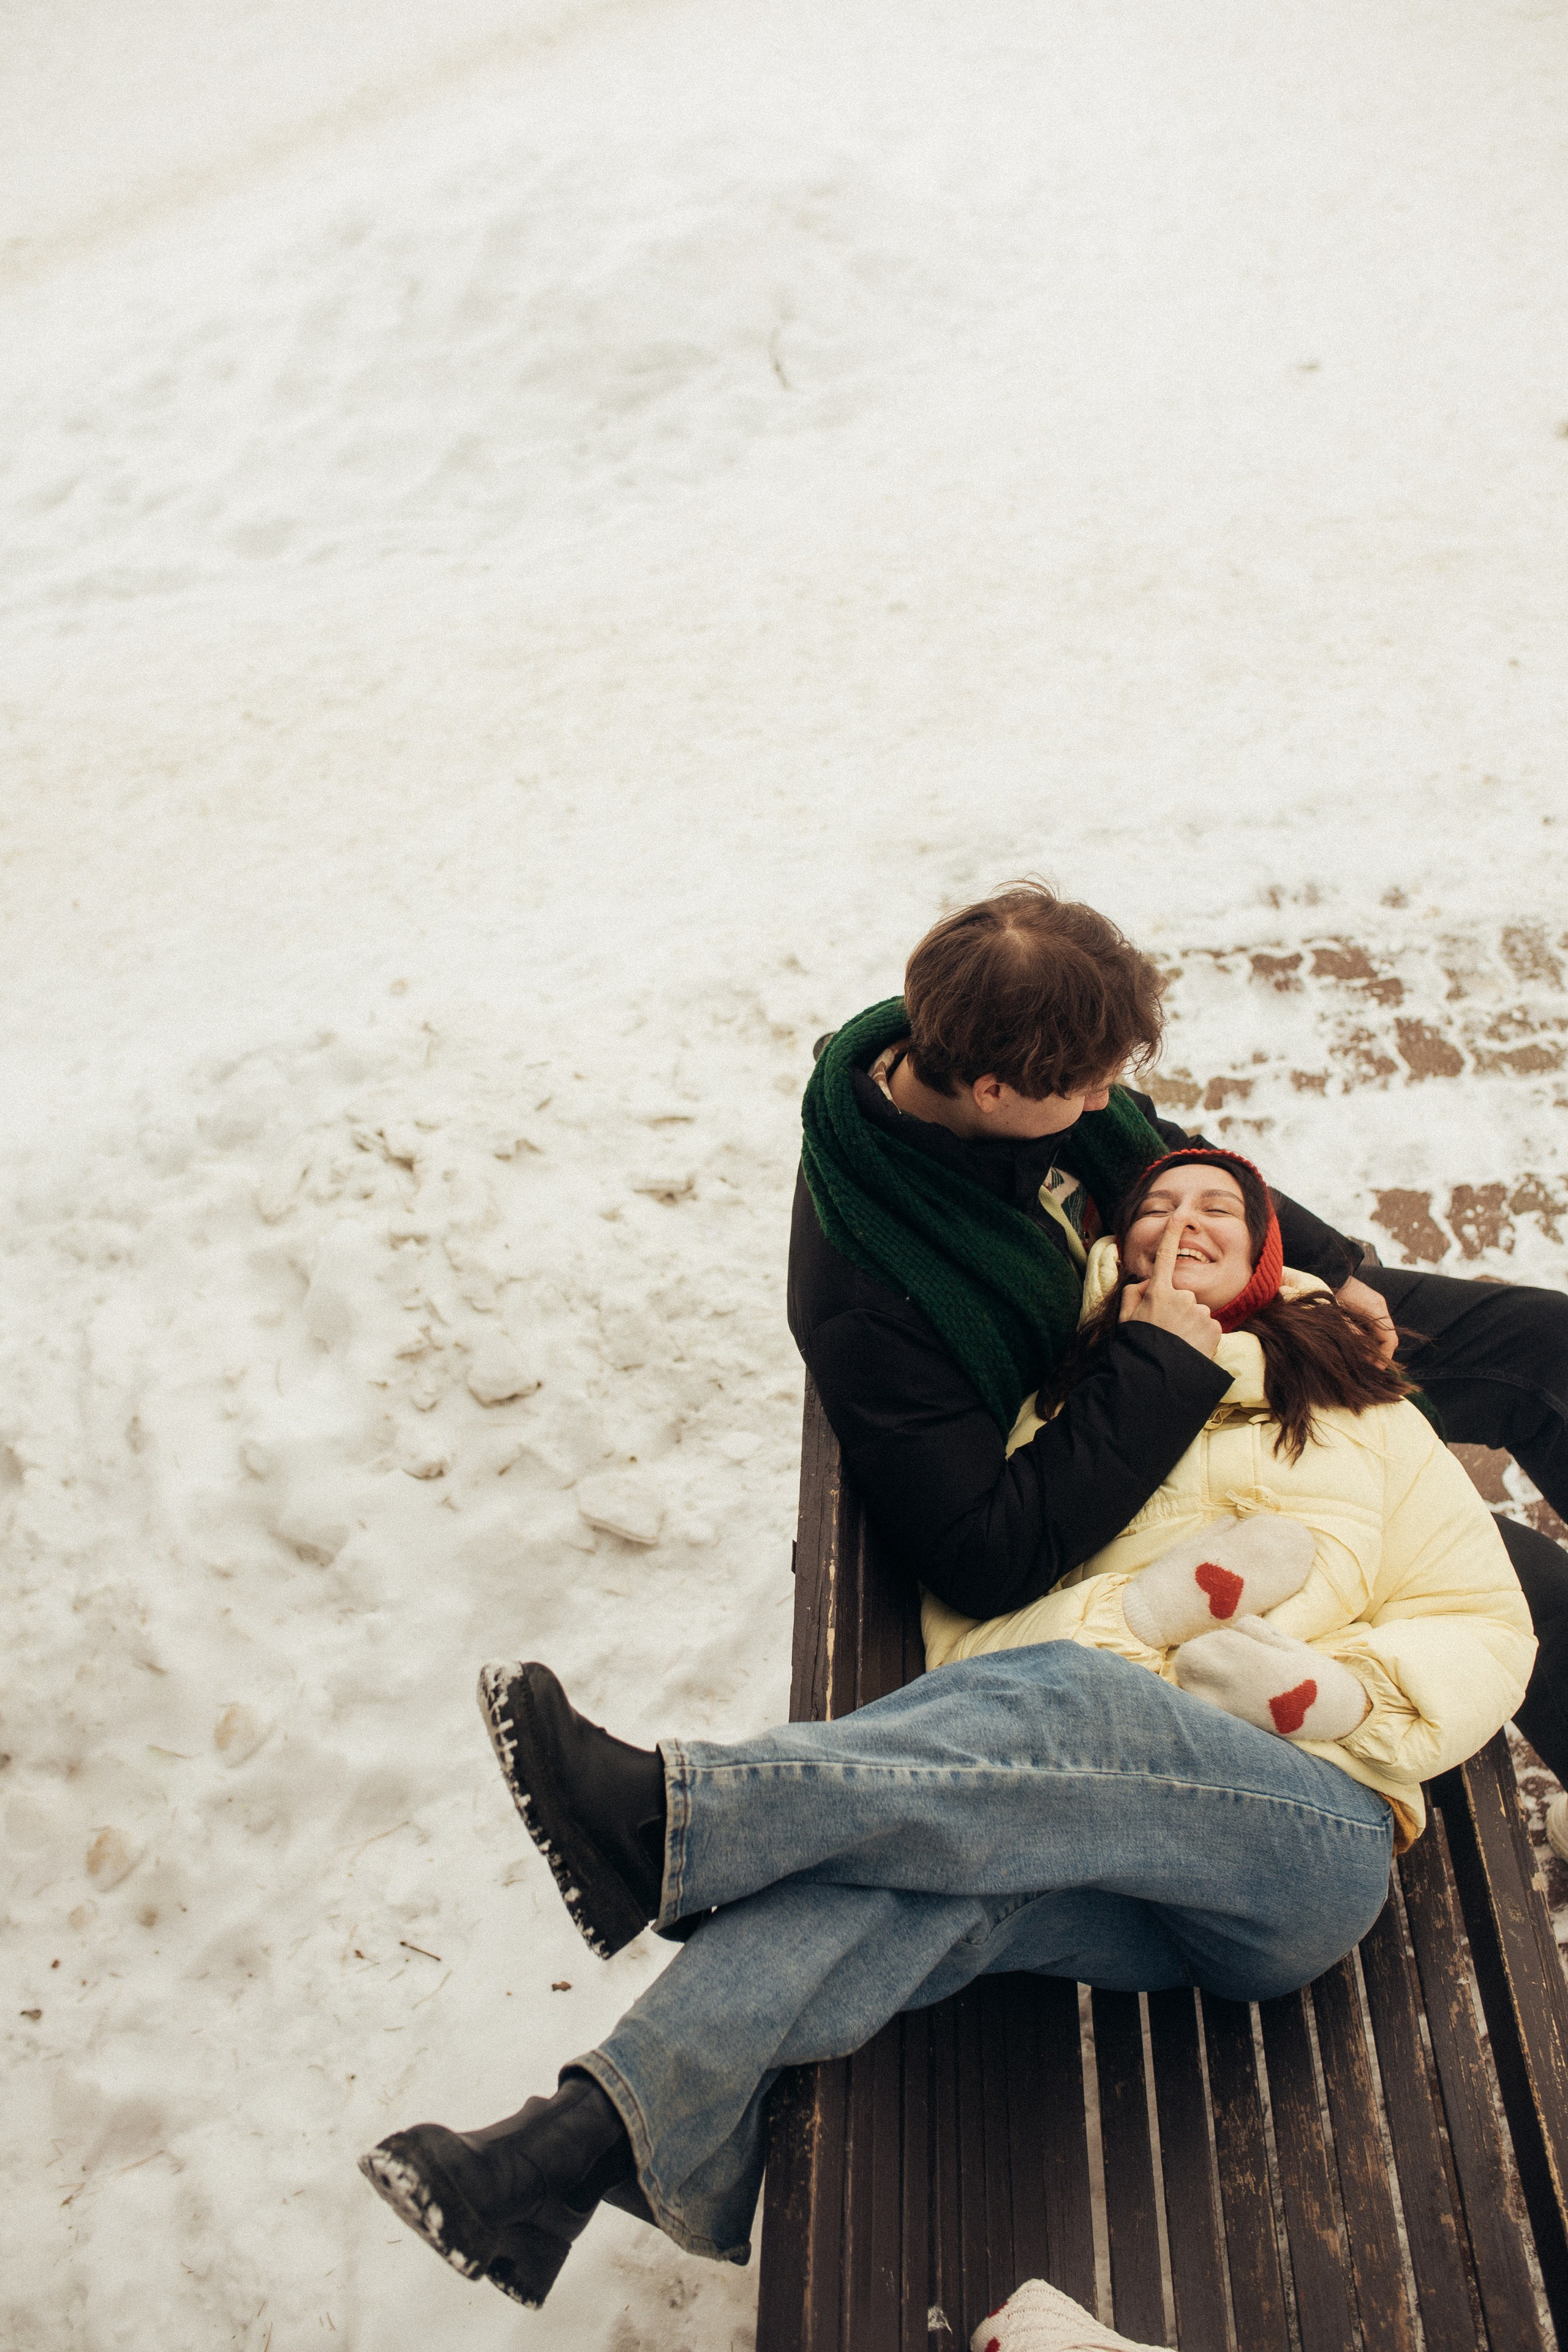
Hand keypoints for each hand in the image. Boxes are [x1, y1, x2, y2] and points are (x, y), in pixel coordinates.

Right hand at [1119, 1217, 1220, 1358]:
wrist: (1158, 1376)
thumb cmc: (1139, 1346)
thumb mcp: (1126, 1318)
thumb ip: (1134, 1294)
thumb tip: (1147, 1283)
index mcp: (1158, 1292)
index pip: (1165, 1257)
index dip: (1172, 1234)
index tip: (1180, 1215)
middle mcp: (1182, 1297)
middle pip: (1183, 1296)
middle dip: (1178, 1309)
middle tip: (1166, 1331)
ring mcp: (1200, 1311)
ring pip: (1197, 1312)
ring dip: (1190, 1324)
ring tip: (1178, 1343)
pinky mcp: (1215, 1327)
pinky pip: (1209, 1326)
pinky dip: (1202, 1336)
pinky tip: (1190, 1347)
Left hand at [1336, 1273, 1398, 1365]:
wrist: (1326, 1270)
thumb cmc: (1328, 1292)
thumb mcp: (1337, 1317)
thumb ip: (1352, 1334)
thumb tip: (1362, 1354)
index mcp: (1375, 1309)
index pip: (1389, 1340)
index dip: (1383, 1358)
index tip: (1373, 1370)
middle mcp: (1378, 1306)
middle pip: (1387, 1338)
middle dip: (1377, 1353)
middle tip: (1364, 1366)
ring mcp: (1374, 1304)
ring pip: (1379, 1332)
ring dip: (1371, 1346)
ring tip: (1358, 1357)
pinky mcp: (1367, 1304)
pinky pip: (1372, 1325)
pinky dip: (1366, 1336)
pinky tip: (1354, 1344)